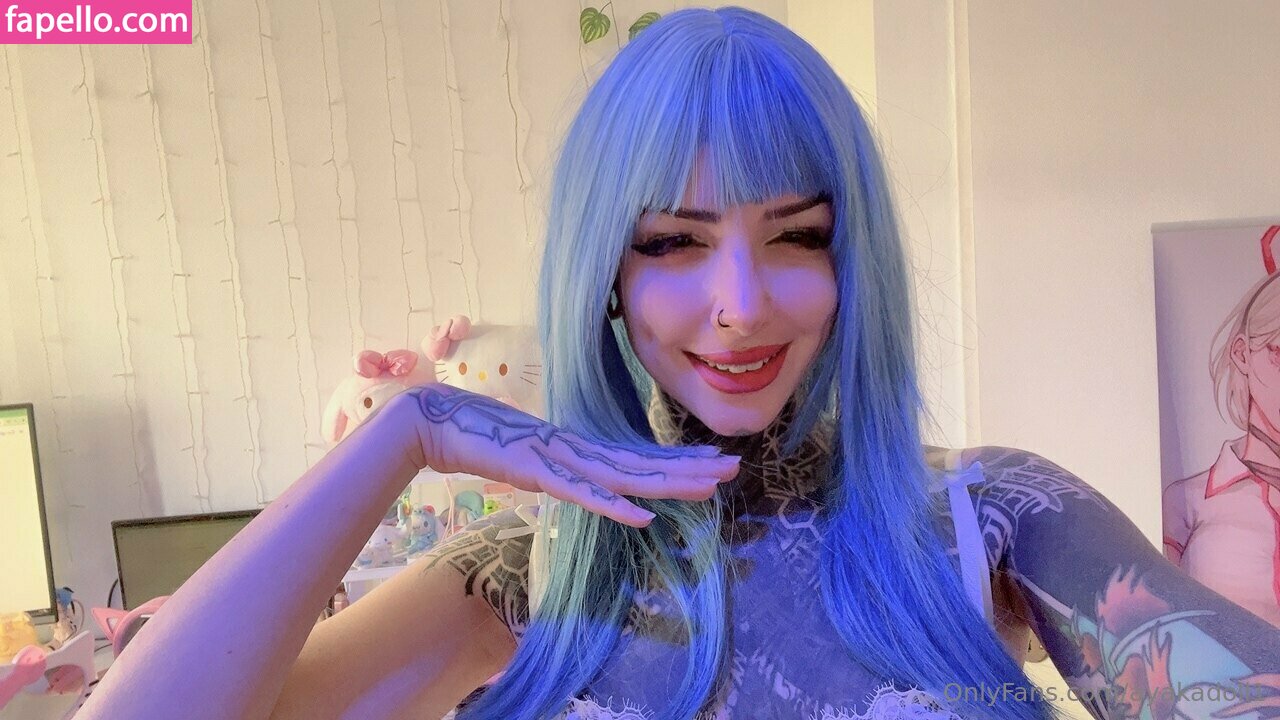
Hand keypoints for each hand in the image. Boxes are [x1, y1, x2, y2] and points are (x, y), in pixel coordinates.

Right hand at [392, 384, 739, 526]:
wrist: (436, 423)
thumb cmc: (478, 440)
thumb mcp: (527, 461)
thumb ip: (554, 469)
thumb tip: (575, 478)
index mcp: (578, 449)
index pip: (638, 459)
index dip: (677, 461)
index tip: (714, 462)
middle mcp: (578, 451)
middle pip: (644, 465)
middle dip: (690, 467)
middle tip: (735, 465)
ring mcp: (560, 461)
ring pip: (626, 477)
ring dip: (670, 483)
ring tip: (710, 486)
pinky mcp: (538, 474)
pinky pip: (583, 495)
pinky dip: (615, 506)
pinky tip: (645, 515)